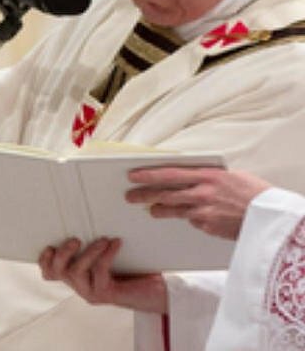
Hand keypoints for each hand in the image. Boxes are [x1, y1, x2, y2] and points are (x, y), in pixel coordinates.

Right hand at [38, 237, 167, 313]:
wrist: (161, 291)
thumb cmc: (136, 268)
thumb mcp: (109, 252)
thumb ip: (96, 241)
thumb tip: (89, 208)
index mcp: (78, 276)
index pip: (50, 272)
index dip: (44, 260)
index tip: (49, 245)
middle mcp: (80, 286)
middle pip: (56, 272)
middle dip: (62, 253)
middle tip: (76, 239)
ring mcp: (91, 292)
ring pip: (75, 272)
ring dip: (87, 253)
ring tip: (102, 240)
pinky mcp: (107, 294)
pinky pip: (100, 272)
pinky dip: (106, 255)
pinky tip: (116, 243)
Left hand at [126, 167, 270, 239]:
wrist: (271, 217)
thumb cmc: (253, 192)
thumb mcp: (228, 175)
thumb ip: (204, 177)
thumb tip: (186, 177)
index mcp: (206, 175)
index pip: (168, 173)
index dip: (147, 175)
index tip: (132, 175)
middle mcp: (202, 193)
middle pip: (164, 194)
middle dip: (144, 195)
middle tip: (130, 196)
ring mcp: (204, 212)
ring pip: (174, 210)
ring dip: (159, 210)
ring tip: (151, 210)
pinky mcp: (208, 227)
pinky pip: (193, 222)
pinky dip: (191, 219)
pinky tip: (193, 217)